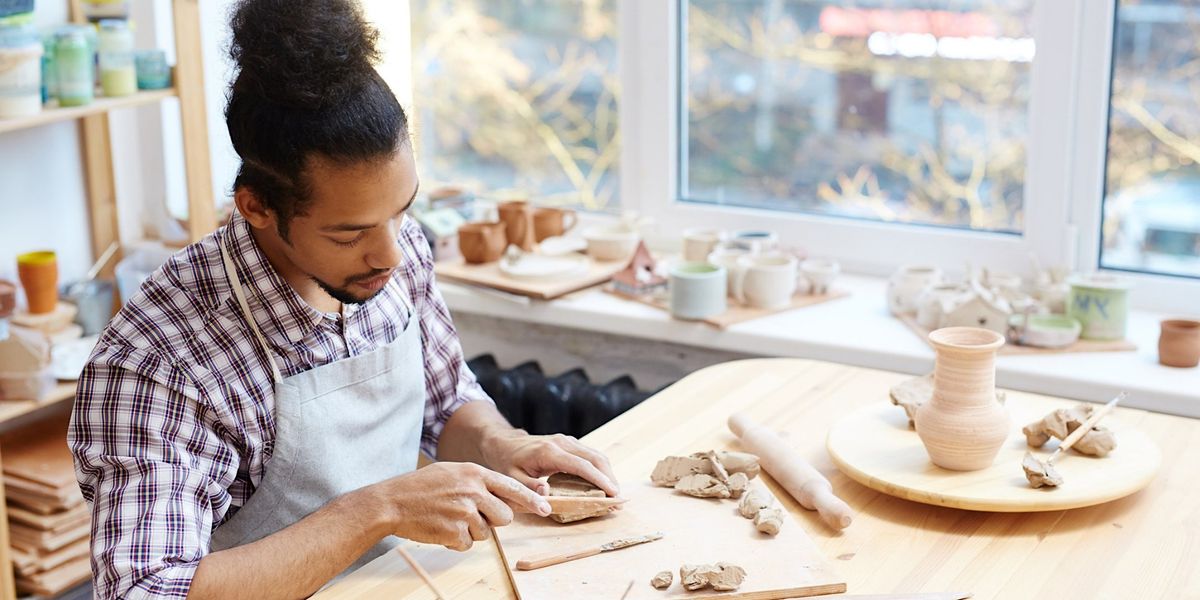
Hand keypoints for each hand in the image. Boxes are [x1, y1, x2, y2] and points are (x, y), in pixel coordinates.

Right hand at [369, 462, 551, 550]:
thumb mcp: (453, 472)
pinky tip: (441, 527)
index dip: (531, 499)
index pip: (512, 487)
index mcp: (474, 473)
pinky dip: (456, 540)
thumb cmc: (422, 486)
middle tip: (473, 516)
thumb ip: (479, 481)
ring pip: (486, 532)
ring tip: (448, 518)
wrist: (392, 501)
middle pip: (505, 516)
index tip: (545, 508)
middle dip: (494, 520)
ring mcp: (464, 512)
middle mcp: (473, 491)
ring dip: (470, 530)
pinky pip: (467, 544)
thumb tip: (505, 496)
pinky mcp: (454, 531)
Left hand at [482, 431, 620, 496]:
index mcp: (549, 452)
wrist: (504, 443)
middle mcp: (562, 443)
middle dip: (610, 478)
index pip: (581, 466)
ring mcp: (567, 441)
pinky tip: (603, 484)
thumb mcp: (512, 479)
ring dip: (608, 474)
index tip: (613, 493)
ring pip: (596, 455)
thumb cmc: (507, 462)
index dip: (599, 480)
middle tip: (618, 499)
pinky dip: (601, 469)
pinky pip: (590, 455)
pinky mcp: (569, 444)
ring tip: (614, 494)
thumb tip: (547, 495)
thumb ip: (528, 488)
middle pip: (595, 458)